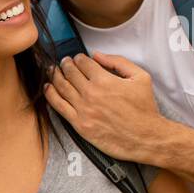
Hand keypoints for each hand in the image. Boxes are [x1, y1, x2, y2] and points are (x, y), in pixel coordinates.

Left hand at [43, 51, 164, 161]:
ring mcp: (83, 110)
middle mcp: (91, 94)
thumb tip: (97, 55)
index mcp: (105, 80)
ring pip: (61, 87)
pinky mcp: (79, 125)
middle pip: (70, 73)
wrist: (145, 137)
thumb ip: (118, 62)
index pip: (83, 63)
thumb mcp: (140, 77)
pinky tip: (47, 88)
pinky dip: (50, 95)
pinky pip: (59, 107)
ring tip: (52, 70)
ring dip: (55, 76)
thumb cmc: (144, 109)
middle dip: (65, 64)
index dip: (78, 58)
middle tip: (63, 62)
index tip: (77, 58)